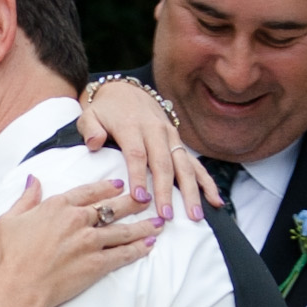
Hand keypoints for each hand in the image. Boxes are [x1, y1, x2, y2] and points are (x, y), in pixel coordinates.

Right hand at [0, 172, 158, 306]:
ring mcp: (90, 242)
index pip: (89, 192)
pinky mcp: (97, 264)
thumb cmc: (9, 256)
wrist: (19, 287)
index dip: (106, 187)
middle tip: (148, 197)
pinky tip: (150, 244)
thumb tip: (34, 180)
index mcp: (58, 206)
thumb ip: (26, 199)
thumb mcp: (9, 220)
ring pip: (123, 230)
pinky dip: (138, 249)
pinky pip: (123, 254)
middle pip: (112, 207)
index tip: (119, 184)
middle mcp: (78, 220)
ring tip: (158, 222)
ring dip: (143, 225)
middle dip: (133, 201)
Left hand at [78, 81, 223, 224]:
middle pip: (163, 164)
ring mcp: (171, 137)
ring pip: (183, 166)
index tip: (140, 198)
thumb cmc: (106, 110)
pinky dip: (207, 182)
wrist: (126, 91)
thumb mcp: (90, 114)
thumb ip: (90, 129)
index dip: (139, 177)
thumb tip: (94, 143)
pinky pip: (195, 164)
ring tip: (194, 215)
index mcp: (132, 126)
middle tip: (166, 215)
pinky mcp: (179, 142)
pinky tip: (215, 201)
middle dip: (166, 191)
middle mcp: (155, 131)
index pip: (137, 154)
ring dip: (190, 191)